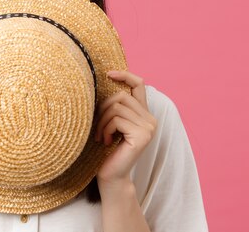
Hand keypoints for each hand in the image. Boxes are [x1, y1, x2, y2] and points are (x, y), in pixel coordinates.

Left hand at [95, 70, 157, 186]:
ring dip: (102, 121)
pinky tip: (106, 141)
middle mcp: (150, 119)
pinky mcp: (142, 135)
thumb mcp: (112, 122)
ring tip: (101, 135)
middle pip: (121, 96)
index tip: (108, 73)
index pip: (139, 84)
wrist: (111, 175)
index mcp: (144, 113)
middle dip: (103, 108)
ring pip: (117, 107)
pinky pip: (117, 120)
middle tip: (98, 126)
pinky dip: (106, 129)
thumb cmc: (108, 149)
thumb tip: (106, 79)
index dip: (125, 75)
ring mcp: (148, 127)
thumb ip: (116, 106)